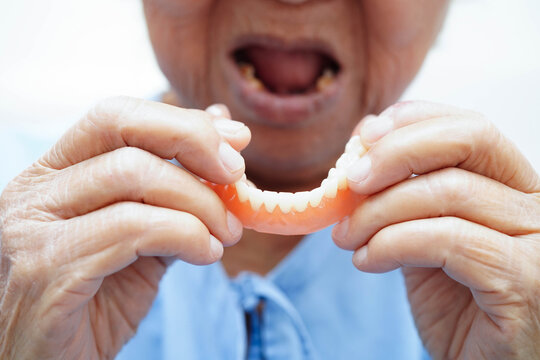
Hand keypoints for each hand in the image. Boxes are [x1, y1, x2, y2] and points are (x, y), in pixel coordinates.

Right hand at [0, 97, 249, 358]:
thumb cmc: (99, 300)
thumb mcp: (145, 237)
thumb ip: (178, 188)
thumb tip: (223, 129)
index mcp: (55, 174)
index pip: (116, 115)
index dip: (183, 121)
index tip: (236, 141)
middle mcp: (34, 192)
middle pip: (122, 130)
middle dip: (194, 144)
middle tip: (238, 179)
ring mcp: (31, 229)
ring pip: (132, 177)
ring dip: (199, 202)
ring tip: (226, 233)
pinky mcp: (46, 271)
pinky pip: (132, 229)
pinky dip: (186, 234)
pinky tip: (206, 253)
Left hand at [332, 101, 539, 358]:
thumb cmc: (454, 306)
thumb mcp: (423, 239)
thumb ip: (404, 197)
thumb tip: (363, 146)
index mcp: (514, 188)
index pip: (469, 127)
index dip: (413, 121)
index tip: (363, 137)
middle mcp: (538, 206)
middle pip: (469, 141)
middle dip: (395, 153)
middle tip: (348, 181)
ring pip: (448, 192)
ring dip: (378, 212)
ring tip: (346, 237)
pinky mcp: (529, 282)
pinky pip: (447, 240)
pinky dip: (392, 244)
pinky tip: (366, 260)